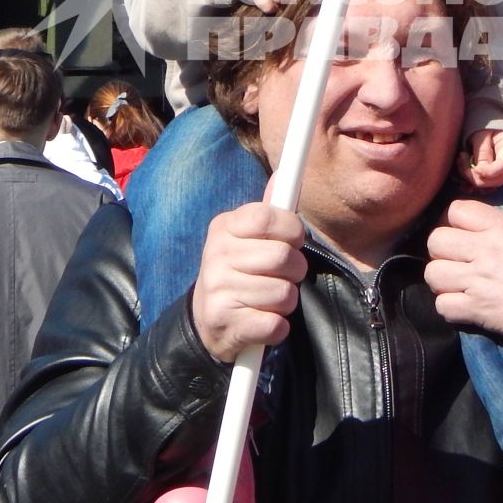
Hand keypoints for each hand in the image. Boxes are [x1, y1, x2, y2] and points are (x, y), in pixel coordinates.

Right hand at [188, 197, 307, 362]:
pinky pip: (276, 324)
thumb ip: (268, 210)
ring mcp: (219, 292)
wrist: (206, 321)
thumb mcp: (245, 237)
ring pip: (284, 293)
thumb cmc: (237, 271)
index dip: (292, 229)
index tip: (294, 240)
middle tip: (284, 274)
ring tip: (269, 299)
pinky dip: (278, 326)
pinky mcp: (228, 325)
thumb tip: (285, 175)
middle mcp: (216, 257)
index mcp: (223, 228)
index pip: (266, 217)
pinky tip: (263, 320)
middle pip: (283, 258)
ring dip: (286, 300)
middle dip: (296, 270)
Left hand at [424, 199, 502, 339]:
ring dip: (442, 279)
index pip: (456, 210)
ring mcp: (476, 280)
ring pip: (432, 273)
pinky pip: (442, 306)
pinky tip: (463, 306)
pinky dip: (449, 307)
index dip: (458, 220)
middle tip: (458, 259)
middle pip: (435, 240)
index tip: (467, 231)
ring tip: (456, 284)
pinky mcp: (477, 310)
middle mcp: (482, 249)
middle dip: (443, 250)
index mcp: (502, 225)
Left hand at [456, 127, 502, 189]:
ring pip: (489, 183)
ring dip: (471, 176)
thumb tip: (478, 171)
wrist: (492, 125)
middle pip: (497, 180)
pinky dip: (470, 175)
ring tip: (461, 159)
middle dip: (476, 176)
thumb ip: (482, 151)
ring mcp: (502, 170)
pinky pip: (483, 180)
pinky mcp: (493, 173)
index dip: (489, 172)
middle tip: (462, 160)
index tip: (475, 169)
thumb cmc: (487, 126)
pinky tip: (462, 163)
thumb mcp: (483, 134)